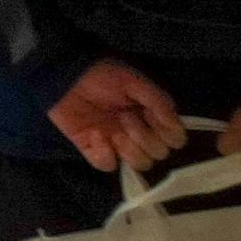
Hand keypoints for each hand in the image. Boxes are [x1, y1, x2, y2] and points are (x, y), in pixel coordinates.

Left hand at [46, 57, 188, 174]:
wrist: (64, 77)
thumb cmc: (100, 75)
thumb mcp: (133, 81)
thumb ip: (158, 102)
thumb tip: (176, 126)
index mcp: (151, 117)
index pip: (175, 140)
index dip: (168, 134)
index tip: (151, 117)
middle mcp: (138, 134)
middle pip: (159, 154)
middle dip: (146, 138)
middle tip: (125, 117)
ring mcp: (117, 144)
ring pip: (140, 164)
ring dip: (130, 148)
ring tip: (114, 130)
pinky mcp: (93, 150)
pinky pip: (108, 165)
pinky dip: (104, 153)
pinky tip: (95, 136)